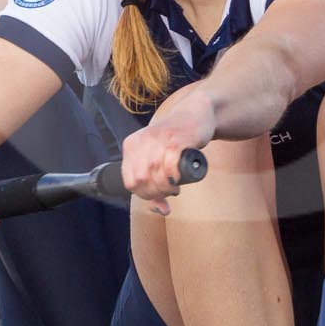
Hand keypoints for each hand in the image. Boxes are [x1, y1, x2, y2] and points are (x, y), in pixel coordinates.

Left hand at [121, 94, 216, 214]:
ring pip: (155, 173)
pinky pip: (170, 163)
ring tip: (176, 186)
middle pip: (141, 180)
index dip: (143, 194)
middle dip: (156, 192)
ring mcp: (158, 138)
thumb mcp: (158, 159)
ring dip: (167, 187)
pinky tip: (179, 179)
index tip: (157, 196)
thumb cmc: (176, 140)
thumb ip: (156, 183)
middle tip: (170, 191)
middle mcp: (141, 141)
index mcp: (131, 145)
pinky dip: (174, 176)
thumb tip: (161, 210)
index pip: (129, 181)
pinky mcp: (176, 138)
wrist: (195, 115)